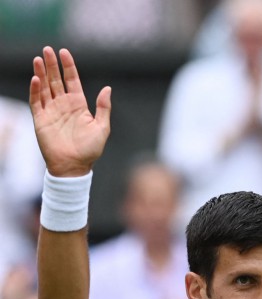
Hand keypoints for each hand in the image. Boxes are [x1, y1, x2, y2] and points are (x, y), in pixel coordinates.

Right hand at [29, 47, 110, 176]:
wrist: (74, 166)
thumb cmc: (90, 150)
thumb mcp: (102, 128)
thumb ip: (103, 108)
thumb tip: (107, 88)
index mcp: (79, 105)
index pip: (72, 80)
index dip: (68, 67)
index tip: (64, 52)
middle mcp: (64, 105)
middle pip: (56, 80)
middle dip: (52, 65)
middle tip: (47, 49)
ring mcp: (51, 111)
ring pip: (44, 87)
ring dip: (41, 73)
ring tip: (39, 58)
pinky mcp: (41, 119)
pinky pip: (36, 102)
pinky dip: (35, 90)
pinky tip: (36, 78)